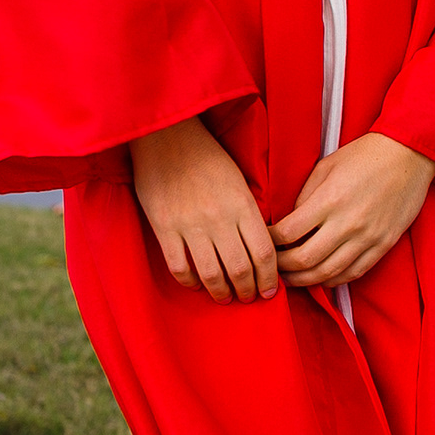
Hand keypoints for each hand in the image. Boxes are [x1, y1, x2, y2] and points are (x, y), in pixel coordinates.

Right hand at [129, 119, 277, 303]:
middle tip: (248, 297)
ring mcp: (190, 225)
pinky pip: (180, 267)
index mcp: (243, 205)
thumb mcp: (239, 181)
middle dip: (248, 291)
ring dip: (221, 292)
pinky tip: (196, 284)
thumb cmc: (207, 156)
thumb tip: (259, 248)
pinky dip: (190, 282)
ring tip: (225, 297)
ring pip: (212, 275)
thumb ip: (249, 214)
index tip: (269, 291)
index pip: (264, 253)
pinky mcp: (164, 228)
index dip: (269, 279)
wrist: (167, 136)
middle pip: (241, 269)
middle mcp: (220, 219)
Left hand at [270, 133, 434, 289]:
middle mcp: (346, 223)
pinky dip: (333, 280)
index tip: (264, 242)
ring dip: (304, 280)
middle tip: (271, 267)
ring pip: (328, 273)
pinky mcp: (383, 245)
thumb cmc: (364, 155)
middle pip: (304, 260)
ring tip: (291, 279)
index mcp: (328, 200)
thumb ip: (305, 197)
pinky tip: (321, 278)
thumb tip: (289, 223)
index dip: (270, 242)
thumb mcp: (325, 167)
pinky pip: (354, 273)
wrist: (408, 155)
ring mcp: (367, 237)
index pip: (288, 233)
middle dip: (282, 268)